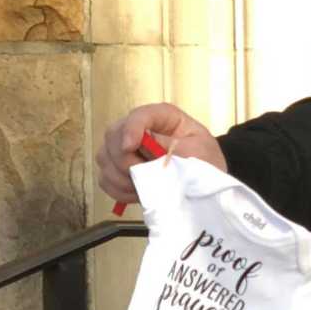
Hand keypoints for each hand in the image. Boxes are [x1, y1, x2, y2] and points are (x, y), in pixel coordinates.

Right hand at [96, 103, 225, 204]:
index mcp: (163, 117)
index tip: (131, 147)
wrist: (205, 181)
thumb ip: (171, 146)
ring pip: (105, 159)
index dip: (131, 129)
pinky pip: (105, 179)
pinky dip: (119, 190)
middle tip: (146, 176)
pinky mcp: (117, 168)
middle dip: (125, 160)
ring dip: (122, 178)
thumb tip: (145, 143)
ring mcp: (124, 148)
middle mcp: (138, 128)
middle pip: (113, 136)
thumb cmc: (205, 161)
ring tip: (147, 187)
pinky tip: (138, 194)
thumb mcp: (198, 151)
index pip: (139, 116)